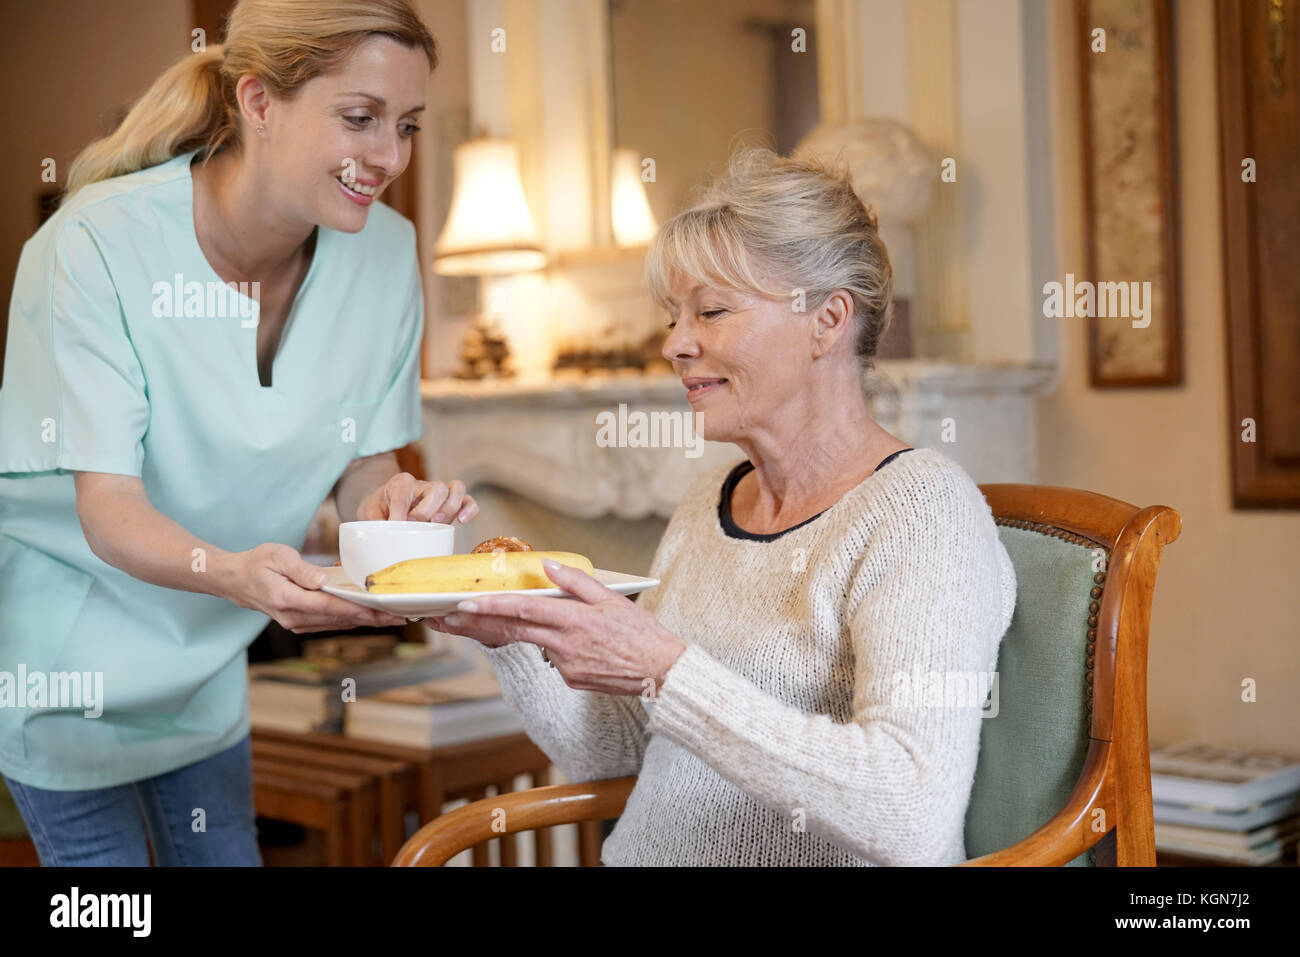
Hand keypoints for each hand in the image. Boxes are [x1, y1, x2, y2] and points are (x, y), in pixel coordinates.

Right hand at [221, 543, 407, 633]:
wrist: (235, 580)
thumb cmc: (257, 563)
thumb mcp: (278, 556)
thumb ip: (302, 570)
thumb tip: (325, 580)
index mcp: (288, 599)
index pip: (331, 607)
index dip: (359, 611)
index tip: (382, 612)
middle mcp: (293, 617)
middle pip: (340, 619)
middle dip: (371, 619)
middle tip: (400, 617)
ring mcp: (296, 622)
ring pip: (337, 623)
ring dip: (364, 621)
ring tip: (391, 617)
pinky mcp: (300, 622)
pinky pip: (330, 622)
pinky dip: (350, 618)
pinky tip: (369, 614)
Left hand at [357, 472, 478, 523]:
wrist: (385, 505)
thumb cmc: (379, 509)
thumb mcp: (368, 513)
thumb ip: (373, 521)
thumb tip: (381, 538)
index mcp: (401, 483)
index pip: (404, 491)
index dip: (400, 510)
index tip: (395, 525)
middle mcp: (423, 485)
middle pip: (436, 488)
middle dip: (427, 509)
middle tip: (415, 524)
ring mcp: (440, 493)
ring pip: (456, 488)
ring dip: (450, 507)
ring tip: (439, 523)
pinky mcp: (451, 503)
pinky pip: (468, 500)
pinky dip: (469, 509)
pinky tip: (462, 521)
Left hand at [427, 560, 686, 696]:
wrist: (662, 673)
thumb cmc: (642, 634)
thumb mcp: (613, 601)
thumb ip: (578, 584)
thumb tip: (548, 568)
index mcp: (574, 622)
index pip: (523, 610)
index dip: (490, 607)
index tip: (462, 605)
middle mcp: (564, 646)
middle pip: (514, 629)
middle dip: (478, 623)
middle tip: (448, 618)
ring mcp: (566, 667)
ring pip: (535, 642)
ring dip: (516, 631)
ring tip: (493, 621)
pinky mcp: (571, 680)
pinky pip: (554, 657)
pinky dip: (556, 645)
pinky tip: (580, 643)